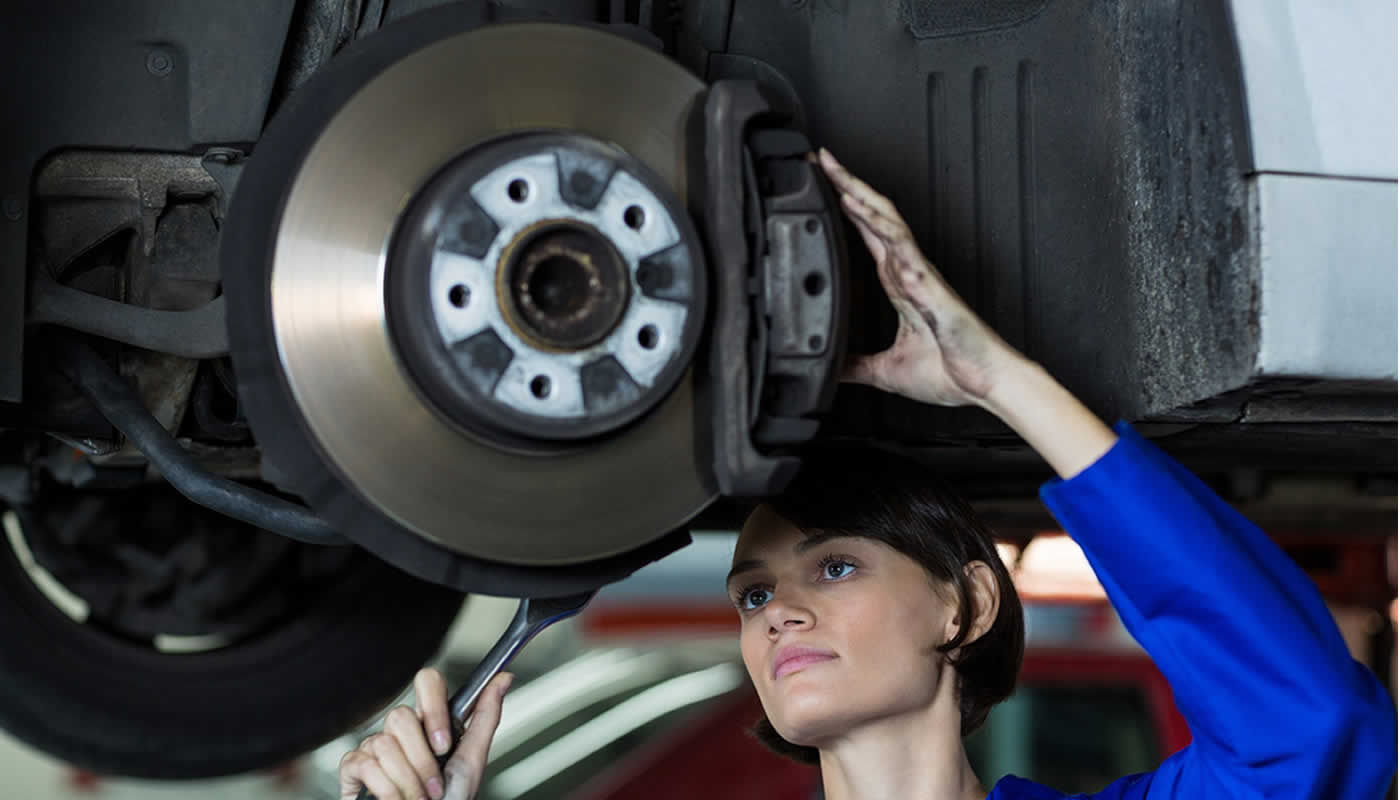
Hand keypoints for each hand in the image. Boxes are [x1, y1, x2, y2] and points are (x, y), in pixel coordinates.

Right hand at [339, 668, 512, 799]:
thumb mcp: (472, 760)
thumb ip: (486, 717)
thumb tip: (504, 678)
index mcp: (429, 723)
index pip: (427, 682)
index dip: (433, 708)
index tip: (444, 744)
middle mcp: (400, 730)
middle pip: (401, 716)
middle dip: (422, 761)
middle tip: (435, 787)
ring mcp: (374, 746)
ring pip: (383, 743)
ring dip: (408, 782)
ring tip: (420, 799)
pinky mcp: (353, 767)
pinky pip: (364, 764)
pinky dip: (386, 790)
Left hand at [817, 148, 1024, 407]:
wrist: (982, 384)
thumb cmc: (951, 371)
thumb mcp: (886, 370)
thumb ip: (856, 365)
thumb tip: (830, 367)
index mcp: (898, 284)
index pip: (866, 235)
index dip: (845, 208)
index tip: (821, 186)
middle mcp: (907, 271)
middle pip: (873, 215)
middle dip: (847, 185)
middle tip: (820, 160)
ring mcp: (918, 272)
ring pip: (886, 219)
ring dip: (858, 193)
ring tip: (833, 169)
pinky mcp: (928, 283)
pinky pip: (900, 244)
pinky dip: (877, 223)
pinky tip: (857, 206)